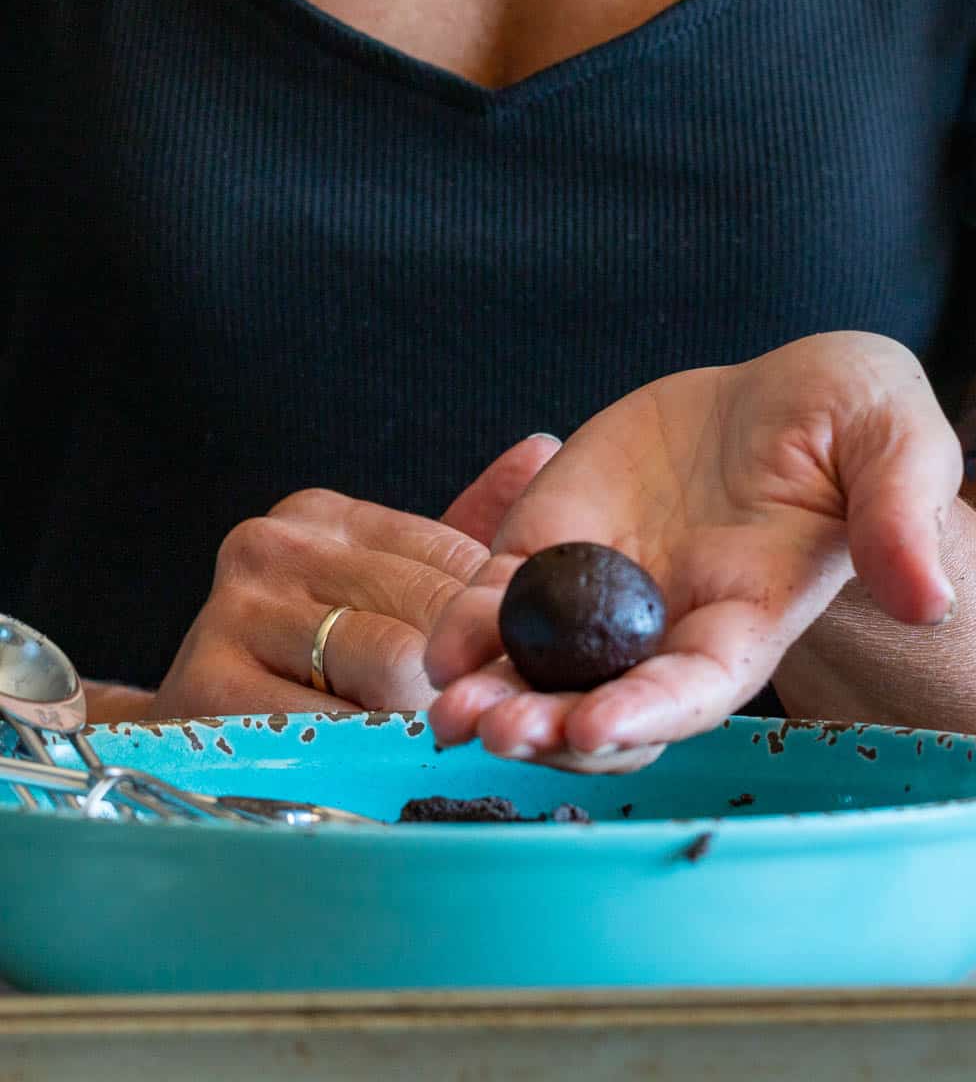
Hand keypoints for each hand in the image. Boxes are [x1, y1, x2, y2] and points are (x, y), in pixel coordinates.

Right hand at [148, 435, 559, 717]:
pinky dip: (371, 753)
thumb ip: (462, 529)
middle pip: (427, 613)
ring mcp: (238, 610)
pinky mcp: (210, 683)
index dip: (487, 625)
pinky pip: (335, 726)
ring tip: (427, 745)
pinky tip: (376, 767)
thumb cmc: (312, 659)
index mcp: (323, 515)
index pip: (452, 558)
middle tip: (481, 720)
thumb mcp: (386, 587)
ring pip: (391, 667)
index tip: (504, 669)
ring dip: (422, 718)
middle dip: (462, 676)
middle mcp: (275, 546)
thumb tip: (544, 446)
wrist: (193, 729)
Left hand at [425, 334, 961, 770]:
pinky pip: (503, 596)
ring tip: (447, 705)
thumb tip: (927, 595)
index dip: (651, 713)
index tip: (597, 727)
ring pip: (541, 668)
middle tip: (493, 729)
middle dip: (550, 728)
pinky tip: (437, 642)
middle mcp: (671, 625)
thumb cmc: (850, 419)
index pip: (700, 687)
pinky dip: (468, 622)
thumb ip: (903, 514)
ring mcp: (607, 592)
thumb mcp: (895, 440)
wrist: (775, 394)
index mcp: (751, 617)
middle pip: (605, 705)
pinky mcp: (557, 542)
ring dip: (494, 693)